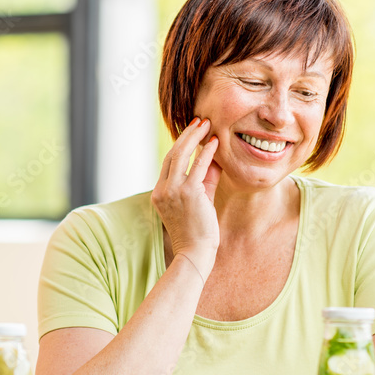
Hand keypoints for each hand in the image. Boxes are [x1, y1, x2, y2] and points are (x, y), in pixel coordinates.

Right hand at [151, 117, 220, 279]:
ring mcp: (173, 191)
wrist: (195, 253)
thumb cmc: (197, 232)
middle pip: (172, 154)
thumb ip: (205, 180)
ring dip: (195, 137)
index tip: (192, 132)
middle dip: (187, 135)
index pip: (169, 163)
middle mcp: (163, 190)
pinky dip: (206, 152)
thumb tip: (215, 160)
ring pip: (181, 155)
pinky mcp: (189, 194)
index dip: (180, 145)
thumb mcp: (200, 202)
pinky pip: (197, 166)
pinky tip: (214, 142)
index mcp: (159, 193)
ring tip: (206, 124)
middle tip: (199, 121)